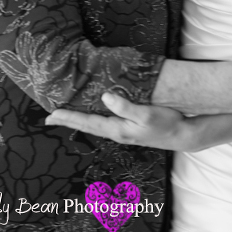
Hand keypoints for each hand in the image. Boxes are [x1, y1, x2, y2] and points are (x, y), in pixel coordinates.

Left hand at [45, 93, 190, 149]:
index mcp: (118, 129)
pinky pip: (104, 122)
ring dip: (79, 120)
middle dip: (68, 120)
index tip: (51, 115)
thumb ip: (125, 106)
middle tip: (49, 118)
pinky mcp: (128, 128)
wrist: (182, 134)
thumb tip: (105, 97)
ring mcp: (123, 131)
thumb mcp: (146, 114)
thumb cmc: (166, 123)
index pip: (87, 122)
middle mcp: (117, 132)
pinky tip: (92, 114)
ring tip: (65, 115)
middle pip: (87, 125)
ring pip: (94, 124)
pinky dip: (92, 118)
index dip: (69, 118)